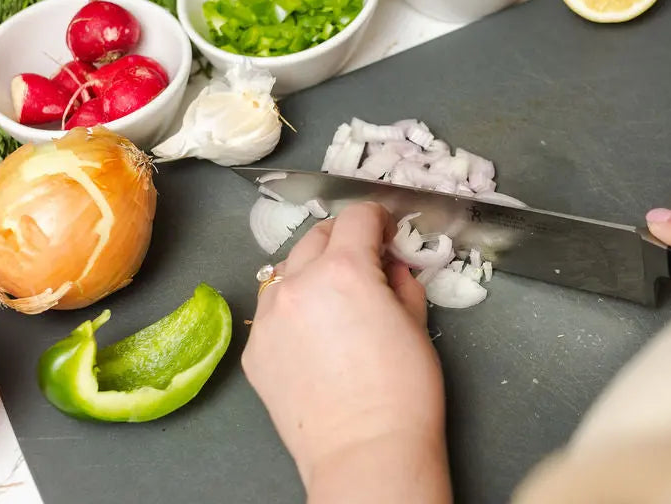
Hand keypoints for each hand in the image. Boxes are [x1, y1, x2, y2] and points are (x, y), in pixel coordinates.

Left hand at [242, 203, 450, 503]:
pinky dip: (292, 308)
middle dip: (344, 240)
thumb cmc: (403, 391)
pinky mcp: (254, 350)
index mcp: (344, 269)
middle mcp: (299, 284)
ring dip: (311, 269)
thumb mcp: (416, 321)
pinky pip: (271, 310)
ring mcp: (269, 318)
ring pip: (287, 269)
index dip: (378, 220)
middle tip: (364, 262)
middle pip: (317, 235)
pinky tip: (313, 335)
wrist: (366, 453)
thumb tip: (390, 266)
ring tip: (333, 299)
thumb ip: (400, 280)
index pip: (357, 216)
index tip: (387, 234)